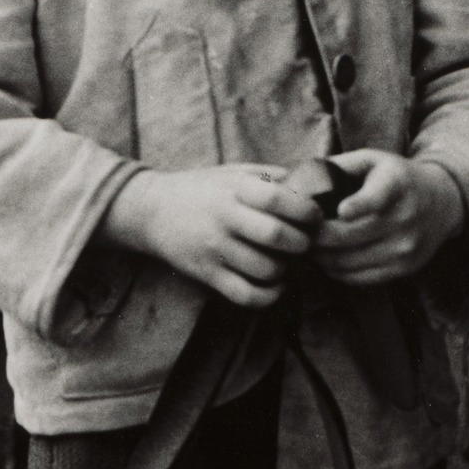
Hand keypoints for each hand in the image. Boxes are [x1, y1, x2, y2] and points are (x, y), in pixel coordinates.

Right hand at [99, 164, 321, 308]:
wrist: (152, 210)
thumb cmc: (203, 189)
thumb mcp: (234, 173)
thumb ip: (272, 177)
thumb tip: (315, 185)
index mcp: (235, 188)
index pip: (281, 199)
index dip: (307, 211)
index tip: (314, 217)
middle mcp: (224, 217)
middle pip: (278, 236)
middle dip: (303, 243)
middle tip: (305, 242)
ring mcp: (214, 249)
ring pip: (267, 269)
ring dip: (287, 269)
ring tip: (287, 261)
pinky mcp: (207, 274)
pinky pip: (247, 295)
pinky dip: (269, 295)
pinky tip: (274, 284)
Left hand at [311, 150, 463, 287]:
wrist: (442, 203)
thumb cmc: (395, 178)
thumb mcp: (373, 160)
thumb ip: (339, 166)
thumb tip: (301, 180)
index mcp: (395, 184)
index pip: (377, 199)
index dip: (358, 205)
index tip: (341, 210)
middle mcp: (404, 217)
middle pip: (348, 236)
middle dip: (315, 236)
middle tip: (298, 232)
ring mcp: (405, 247)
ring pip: (349, 261)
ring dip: (321, 257)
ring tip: (308, 246)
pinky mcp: (404, 268)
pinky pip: (360, 278)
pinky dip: (336, 271)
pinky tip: (326, 260)